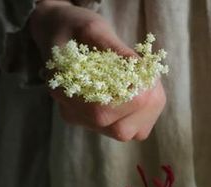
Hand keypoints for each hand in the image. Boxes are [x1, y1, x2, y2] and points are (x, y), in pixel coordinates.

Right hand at [29, 0, 165, 140]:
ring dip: (148, 109)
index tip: (144, 73)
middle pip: (121, 131)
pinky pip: (133, 128)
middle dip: (145, 105)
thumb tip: (139, 68)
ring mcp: (89, 123)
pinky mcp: (103, 123)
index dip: (133, 97)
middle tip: (148, 78)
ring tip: (144, 81)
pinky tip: (140, 89)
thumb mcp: (92, 29)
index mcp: (65, 91)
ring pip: (131, 133)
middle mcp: (76, 114)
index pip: (104, 112)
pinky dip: (145, 111)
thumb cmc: (74, 29)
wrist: (61, 35)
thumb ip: (114, 49)